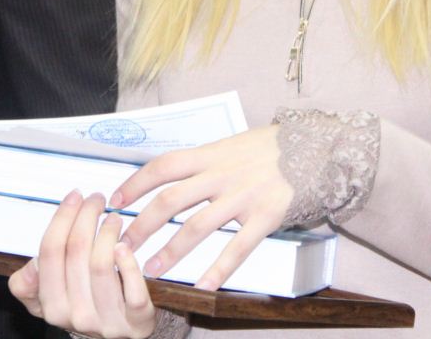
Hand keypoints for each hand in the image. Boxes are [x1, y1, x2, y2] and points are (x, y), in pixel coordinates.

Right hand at [8, 190, 156, 337]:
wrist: (123, 334)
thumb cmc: (86, 306)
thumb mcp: (51, 297)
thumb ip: (30, 283)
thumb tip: (32, 265)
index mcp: (52, 306)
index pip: (50, 252)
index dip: (62, 217)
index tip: (74, 196)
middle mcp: (76, 316)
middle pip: (76, 252)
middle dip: (86, 216)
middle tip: (96, 199)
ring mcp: (107, 321)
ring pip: (101, 265)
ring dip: (107, 232)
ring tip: (113, 219)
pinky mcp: (137, 321)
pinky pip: (133, 291)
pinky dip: (128, 264)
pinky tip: (125, 246)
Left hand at [114, 125, 292, 290]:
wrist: (316, 147)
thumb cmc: (270, 148)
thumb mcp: (231, 145)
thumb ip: (205, 162)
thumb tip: (172, 174)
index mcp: (210, 155)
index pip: (162, 167)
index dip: (134, 183)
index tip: (114, 201)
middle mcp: (221, 174)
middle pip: (170, 200)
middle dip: (142, 225)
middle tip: (122, 246)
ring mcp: (242, 196)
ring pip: (197, 227)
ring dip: (170, 251)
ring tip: (151, 272)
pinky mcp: (265, 216)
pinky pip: (238, 247)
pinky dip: (219, 269)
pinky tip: (204, 286)